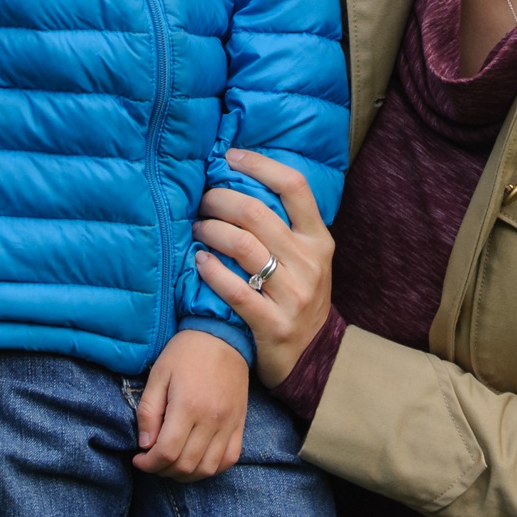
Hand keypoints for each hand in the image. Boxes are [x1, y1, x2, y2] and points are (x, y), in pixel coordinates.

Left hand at [131, 329, 249, 481]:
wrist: (222, 336)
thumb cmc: (185, 353)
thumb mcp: (158, 375)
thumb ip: (148, 412)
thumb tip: (145, 445)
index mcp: (187, 406)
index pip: (166, 453)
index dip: (148, 464)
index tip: (139, 459)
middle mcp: (211, 420)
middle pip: (185, 465)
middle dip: (162, 471)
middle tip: (152, 461)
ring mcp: (229, 424)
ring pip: (207, 469)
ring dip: (185, 474)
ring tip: (171, 464)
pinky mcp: (240, 424)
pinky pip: (229, 459)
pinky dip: (211, 468)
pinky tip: (196, 461)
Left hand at [192, 149, 334, 387]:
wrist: (313, 359)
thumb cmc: (299, 297)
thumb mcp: (307, 259)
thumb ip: (284, 226)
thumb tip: (242, 182)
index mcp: (319, 240)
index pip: (294, 186)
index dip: (259, 165)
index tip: (229, 157)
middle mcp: (309, 263)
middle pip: (256, 213)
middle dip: (219, 200)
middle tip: (202, 201)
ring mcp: (293, 295)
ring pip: (242, 246)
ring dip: (210, 230)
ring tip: (197, 228)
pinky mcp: (273, 324)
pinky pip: (235, 289)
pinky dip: (211, 271)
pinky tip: (198, 261)